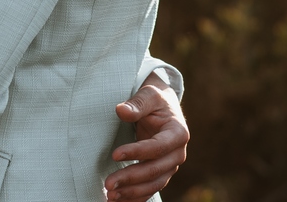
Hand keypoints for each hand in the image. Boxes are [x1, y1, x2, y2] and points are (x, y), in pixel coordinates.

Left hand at [104, 77, 188, 201]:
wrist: (163, 108)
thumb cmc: (155, 100)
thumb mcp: (149, 95)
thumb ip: (137, 103)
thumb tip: (121, 110)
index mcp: (178, 133)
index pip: (157, 147)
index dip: (137, 153)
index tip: (115, 154)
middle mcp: (177, 153)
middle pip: (154, 171)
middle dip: (130, 178)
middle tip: (108, 183)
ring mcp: (170, 166)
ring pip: (152, 185)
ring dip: (131, 192)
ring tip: (110, 194)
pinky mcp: (161, 174)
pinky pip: (149, 190)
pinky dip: (135, 198)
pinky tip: (118, 201)